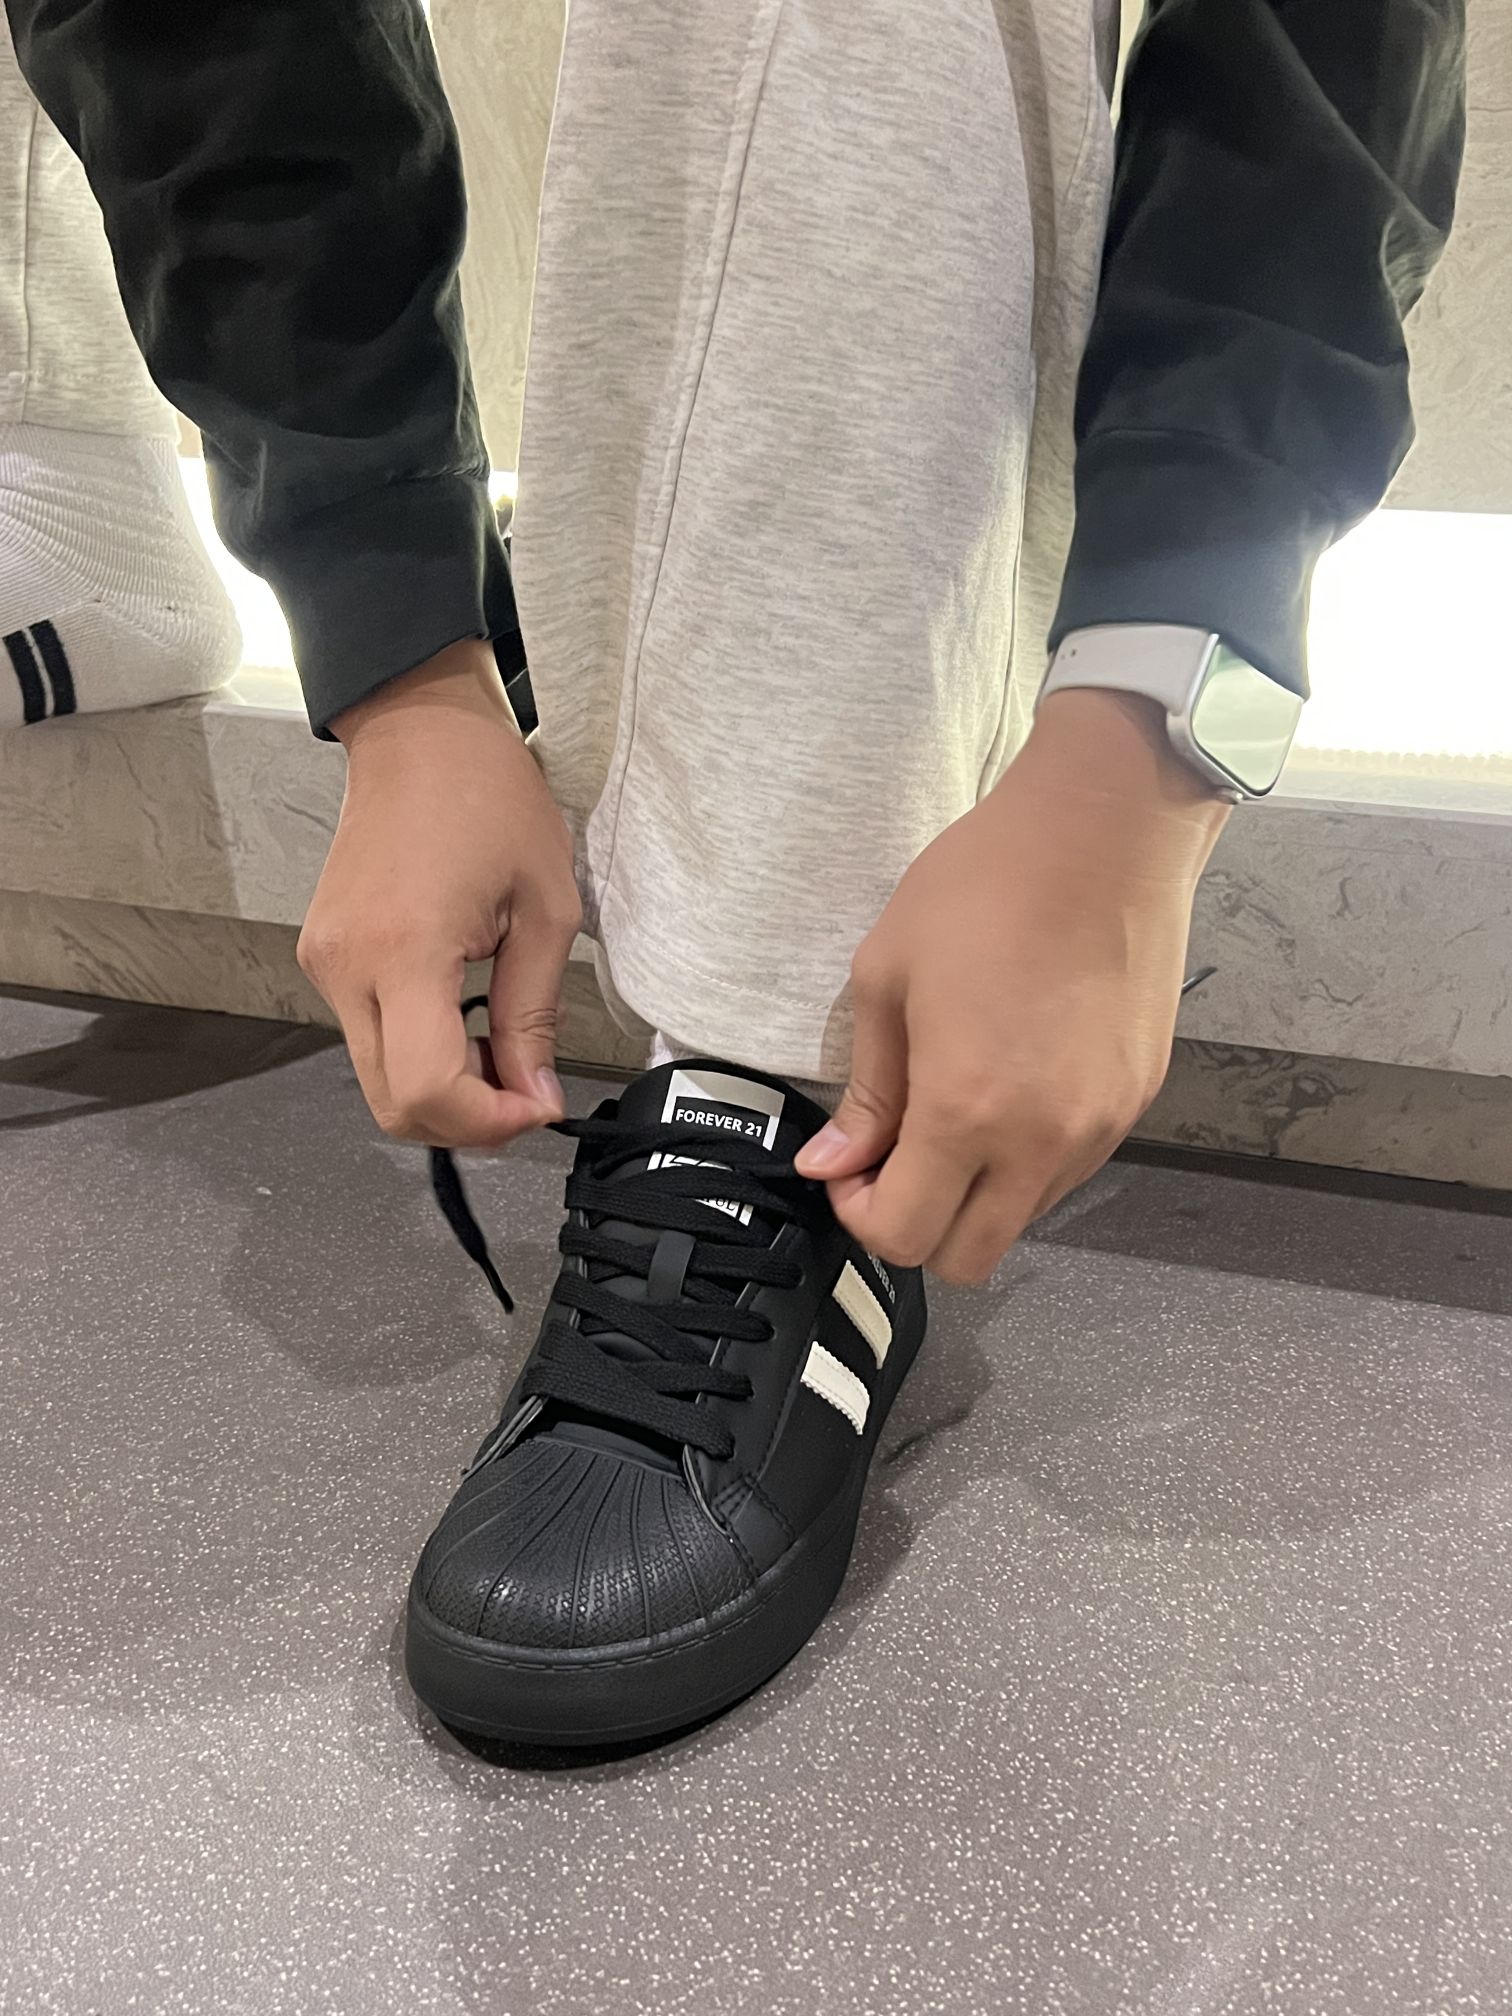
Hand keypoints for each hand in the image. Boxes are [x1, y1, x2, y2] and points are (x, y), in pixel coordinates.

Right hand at [299, 639, 581, 1145]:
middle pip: (392, 1105)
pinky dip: (417, 1052)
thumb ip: (535, 1013)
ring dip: (441, 1088)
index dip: (486, 1122)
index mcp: (404, 951)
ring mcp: (326, 964)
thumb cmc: (488, 798)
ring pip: (377, 1078)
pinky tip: (461, 1016)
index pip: (425, 1091)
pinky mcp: (323, 956)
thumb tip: (535, 1095)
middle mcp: (348, 966)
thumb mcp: (545, 909)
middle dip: (463, 1120)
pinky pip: (368, 1036)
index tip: (535, 1107)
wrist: (421, 734)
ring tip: (498, 1048)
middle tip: (522, 1093)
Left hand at [793, 690, 1229, 1281]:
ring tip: (955, 1111)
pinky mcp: (1135, 1102)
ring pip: (1022, 1218)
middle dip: (916, 1226)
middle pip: (968, 1258)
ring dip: (976, 1195)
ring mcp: (1098, 1128)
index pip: (904, 1236)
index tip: (849, 1168)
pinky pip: (1068, 1170)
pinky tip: (1010, 1085)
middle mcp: (1040, 1142)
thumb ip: (867, 1090)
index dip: (860, 1216)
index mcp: (966, 1113)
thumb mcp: (887, 977)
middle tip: (894, 1158)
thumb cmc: (982, 887)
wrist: (1106, 831)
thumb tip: (833, 1163)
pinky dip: (1026, 1159)